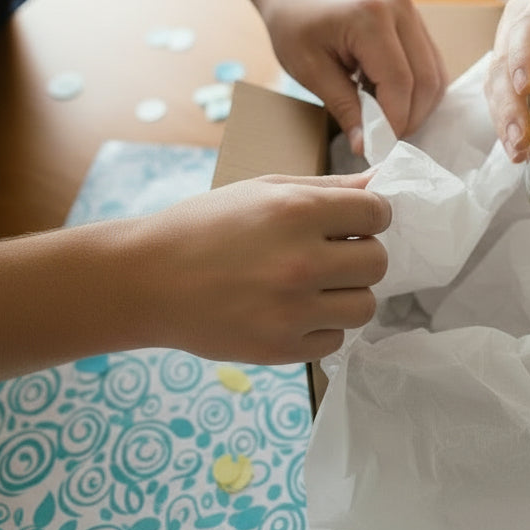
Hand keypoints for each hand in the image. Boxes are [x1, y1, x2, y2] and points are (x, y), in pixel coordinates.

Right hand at [134, 171, 391, 363]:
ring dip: (348, 295)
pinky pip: (335, 339)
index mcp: (297, 211)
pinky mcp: (280, 349)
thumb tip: (383, 180)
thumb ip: (329, 187)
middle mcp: (301, 262)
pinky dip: (322, 326)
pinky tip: (293, 311)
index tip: (353, 222)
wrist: (147, 280)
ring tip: (315, 286)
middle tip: (332, 254)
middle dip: (361, 255)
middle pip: (378, 263)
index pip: (377, 213)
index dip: (371, 216)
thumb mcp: (264, 189)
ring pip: (365, 307)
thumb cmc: (205, 226)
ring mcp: (292, 311)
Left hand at [257, 0, 447, 154]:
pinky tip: (388, 97)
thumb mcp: (309, 69)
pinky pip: (429, 63)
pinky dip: (416, 89)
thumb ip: (343, 107)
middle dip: (409, 118)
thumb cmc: (293, 22)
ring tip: (383, 119)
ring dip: (416, 106)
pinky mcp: (415, 18)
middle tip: (381, 139)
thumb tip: (366, 146)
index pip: (399, 83)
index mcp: (371, 18)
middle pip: (426, 80)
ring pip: (435, 74)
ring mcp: (412, 11)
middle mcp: (401, 9)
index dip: (393, 121)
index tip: (375, 146)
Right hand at [489, 0, 529, 160]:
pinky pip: (499, 89)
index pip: (527, 28)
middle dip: (509, 104)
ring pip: (495, 81)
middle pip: (503, 64)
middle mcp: (517, 23)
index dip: (523, 56)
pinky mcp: (508, 63)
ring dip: (503, 117)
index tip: (526, 87)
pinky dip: (506, 117)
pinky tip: (519, 145)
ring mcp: (507, 43)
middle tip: (520, 140)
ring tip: (518, 154)